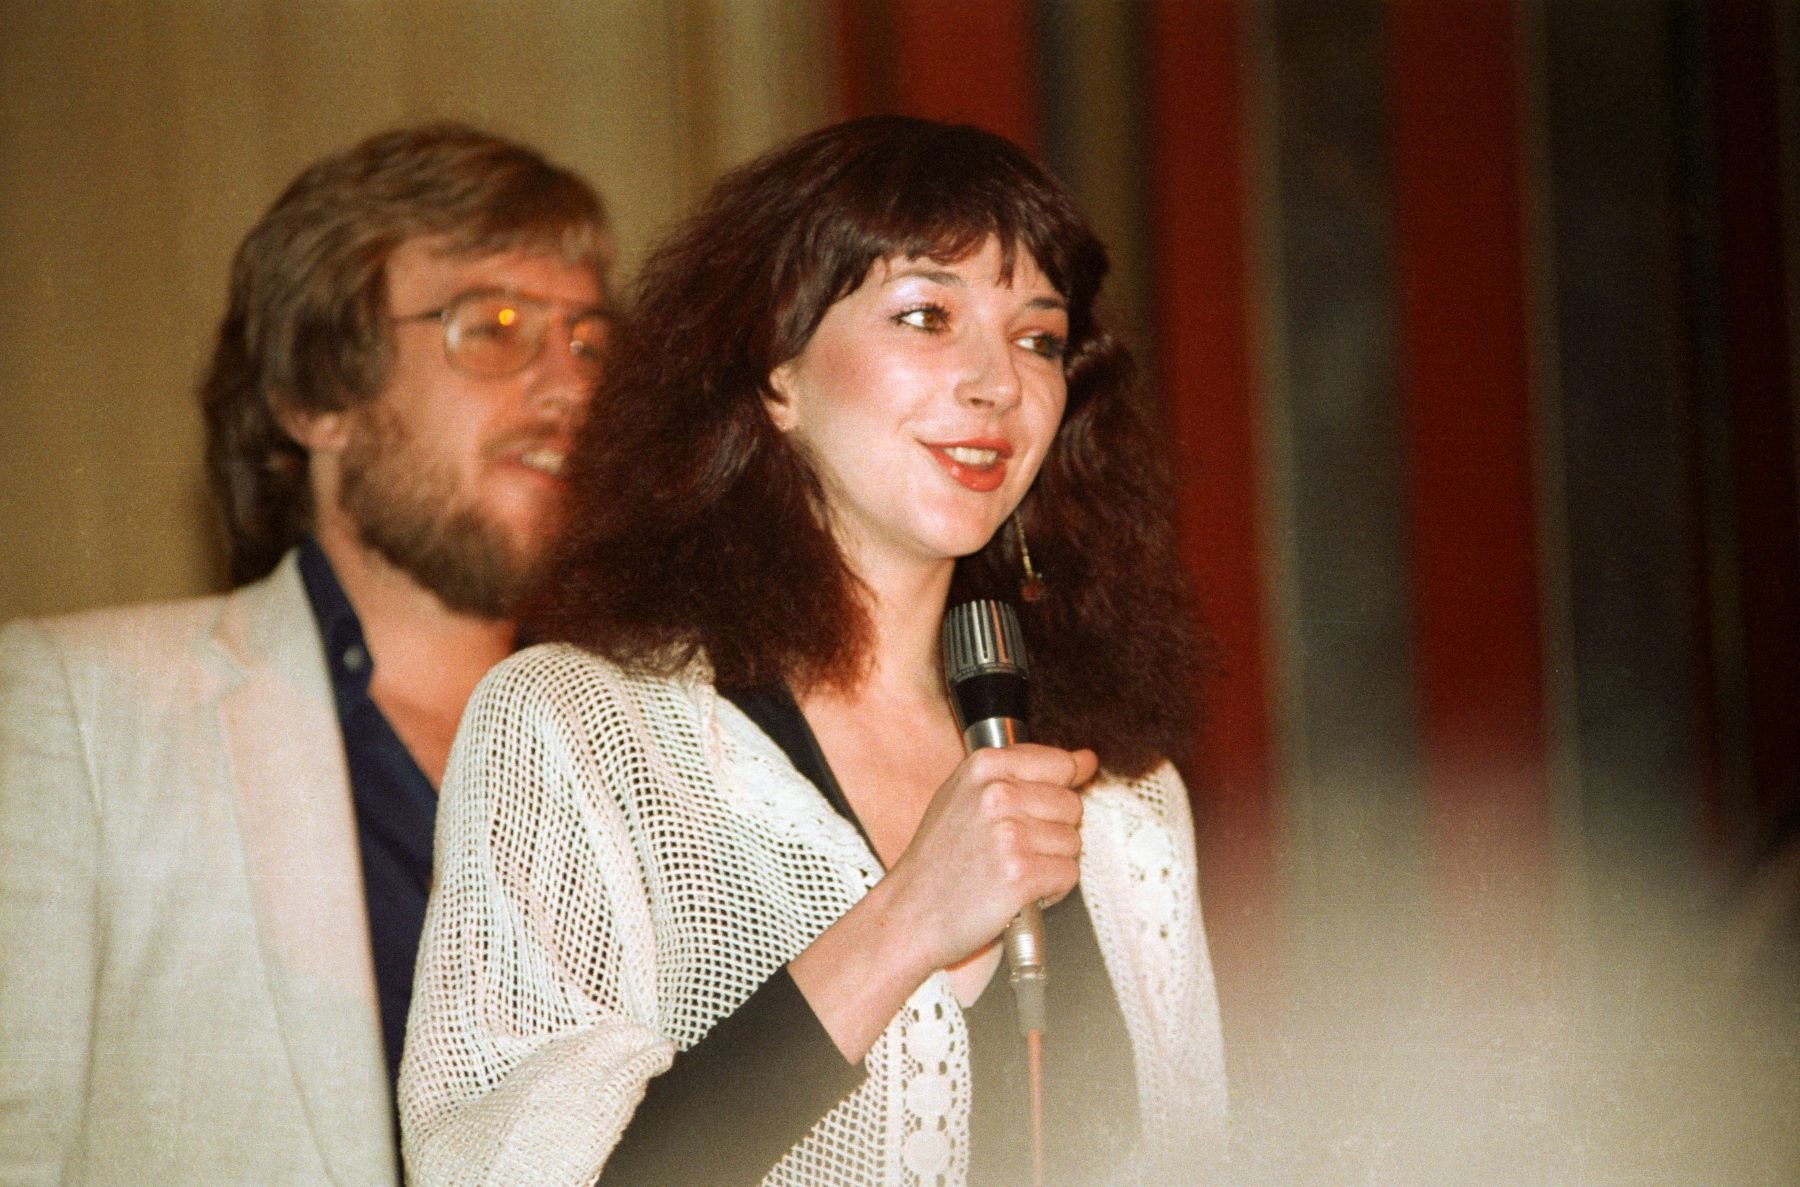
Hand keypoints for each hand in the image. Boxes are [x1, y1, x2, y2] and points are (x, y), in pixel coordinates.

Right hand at [882, 743, 1097, 972]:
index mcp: (984, 765)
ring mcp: (1008, 834)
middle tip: (1012, 849)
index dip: (1054, 793)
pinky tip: (1019, 892)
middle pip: (1071, 804)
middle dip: (1051, 831)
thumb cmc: (939, 859)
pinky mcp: (1020, 874)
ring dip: (1050, 862)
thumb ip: (1027, 771)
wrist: (911, 913)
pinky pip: (1068, 874)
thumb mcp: (969, 795)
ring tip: (1011, 870)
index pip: (1060, 763)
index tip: (1035, 811)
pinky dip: (1051, 890)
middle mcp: (997, 794)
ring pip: (1073, 841)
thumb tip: (1087, 759)